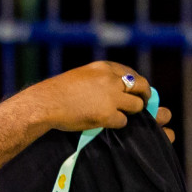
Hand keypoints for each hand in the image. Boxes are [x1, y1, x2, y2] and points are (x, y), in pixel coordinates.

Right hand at [26, 61, 149, 132]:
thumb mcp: (82, 75)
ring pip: (136, 105)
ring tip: (124, 115)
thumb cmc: (58, 91)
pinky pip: (123, 121)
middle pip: (141, 85)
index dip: (136, 83)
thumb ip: (99, 78)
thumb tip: (112, 88)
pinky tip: (109, 123)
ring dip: (133, 111)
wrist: (46, 103)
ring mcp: (110, 97)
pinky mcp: (107, 114)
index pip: (130, 72)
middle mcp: (110, 79)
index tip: (136, 90)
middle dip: (145, 95)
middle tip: (144, 103)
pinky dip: (118, 123)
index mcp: (104, 67)